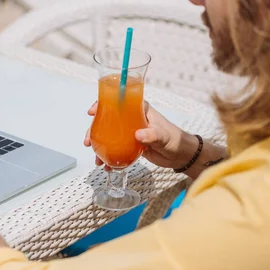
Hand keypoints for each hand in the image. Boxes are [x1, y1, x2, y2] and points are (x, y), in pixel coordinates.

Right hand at [84, 102, 198, 169]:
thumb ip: (151, 134)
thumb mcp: (162, 135)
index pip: (117, 102)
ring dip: (100, 146)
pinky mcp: (131, 146)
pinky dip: (110, 157)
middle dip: (94, 130)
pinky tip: (106, 166)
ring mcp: (129, 133)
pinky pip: (116, 149)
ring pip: (109, 136)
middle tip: (88, 141)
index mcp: (139, 110)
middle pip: (108, 121)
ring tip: (96, 158)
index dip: (102, 105)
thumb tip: (137, 135)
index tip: (92, 112)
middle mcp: (132, 120)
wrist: (180, 155)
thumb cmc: (174, 139)